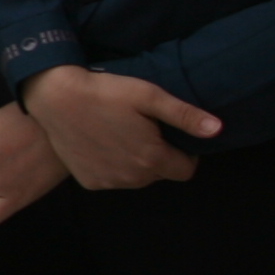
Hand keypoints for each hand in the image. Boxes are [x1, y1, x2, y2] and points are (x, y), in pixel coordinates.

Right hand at [21, 66, 223, 190]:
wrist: (56, 98)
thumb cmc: (106, 92)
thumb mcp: (149, 96)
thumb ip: (185, 116)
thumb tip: (218, 129)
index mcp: (152, 159)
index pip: (186, 171)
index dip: (187, 154)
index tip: (174, 135)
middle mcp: (133, 178)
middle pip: (161, 174)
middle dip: (160, 156)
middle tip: (145, 129)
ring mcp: (109, 182)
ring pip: (137, 179)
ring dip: (137, 163)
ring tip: (123, 134)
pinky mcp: (90, 182)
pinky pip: (113, 179)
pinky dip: (114, 166)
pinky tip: (104, 143)